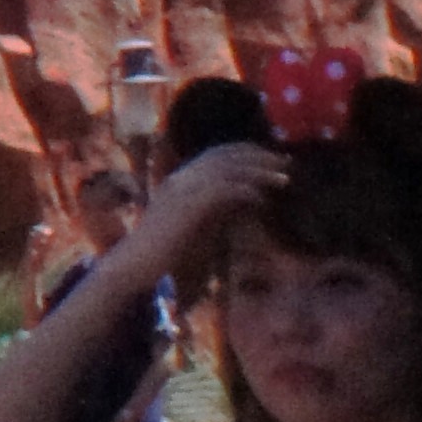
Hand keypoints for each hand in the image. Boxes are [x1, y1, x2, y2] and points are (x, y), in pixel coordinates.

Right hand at [140, 141, 287, 267]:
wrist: (135, 268)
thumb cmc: (163, 254)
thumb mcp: (195, 226)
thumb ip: (215, 212)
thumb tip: (244, 203)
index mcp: (180, 182)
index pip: (215, 155)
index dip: (245, 153)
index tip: (271, 159)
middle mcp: (180, 180)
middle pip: (223, 156)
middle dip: (257, 157)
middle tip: (285, 163)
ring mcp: (183, 190)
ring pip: (226, 169)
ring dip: (258, 171)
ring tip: (283, 177)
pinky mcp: (188, 206)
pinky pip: (223, 189)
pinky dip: (246, 190)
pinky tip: (262, 198)